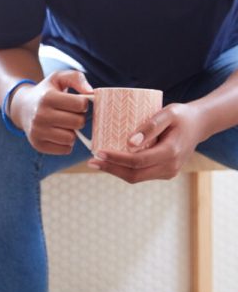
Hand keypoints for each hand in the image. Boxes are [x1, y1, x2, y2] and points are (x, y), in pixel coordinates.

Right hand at [10, 68, 92, 153]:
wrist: (22, 107)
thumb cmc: (46, 92)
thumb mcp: (58, 77)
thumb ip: (77, 78)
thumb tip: (91, 92)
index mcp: (47, 97)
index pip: (81, 104)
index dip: (83, 103)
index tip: (76, 102)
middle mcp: (40, 115)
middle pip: (78, 122)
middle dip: (79, 118)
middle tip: (71, 114)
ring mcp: (37, 132)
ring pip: (71, 138)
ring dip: (72, 132)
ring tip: (65, 124)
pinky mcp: (38, 145)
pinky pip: (65, 149)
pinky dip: (66, 143)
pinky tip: (59, 133)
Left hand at [88, 102, 203, 182]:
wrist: (199, 124)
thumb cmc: (182, 116)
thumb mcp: (168, 113)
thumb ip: (150, 127)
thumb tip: (129, 143)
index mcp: (171, 152)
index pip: (137, 161)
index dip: (115, 159)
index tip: (97, 152)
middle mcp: (170, 167)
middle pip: (134, 175)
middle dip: (110, 169)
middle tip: (91, 161)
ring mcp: (168, 172)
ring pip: (136, 178)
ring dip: (115, 171)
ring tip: (97, 162)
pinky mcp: (164, 172)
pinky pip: (141, 174)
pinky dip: (124, 170)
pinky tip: (111, 162)